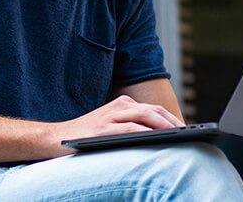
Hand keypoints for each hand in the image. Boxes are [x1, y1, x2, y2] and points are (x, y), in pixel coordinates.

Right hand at [52, 95, 183, 154]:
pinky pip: (129, 128)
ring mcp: (110, 116)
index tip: (186, 129)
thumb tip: (159, 138)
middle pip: (153, 110)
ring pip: (144, 116)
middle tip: (187, 133)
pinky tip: (155, 138)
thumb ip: (130, 126)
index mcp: (122, 104)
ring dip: (163, 125)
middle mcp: (118, 106)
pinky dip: (145, 132)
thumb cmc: (85, 136)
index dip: (171, 118)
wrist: (54, 138)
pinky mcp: (102, 129)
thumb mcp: (110, 126)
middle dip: (172, 121)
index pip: (153, 109)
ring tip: (177, 135)